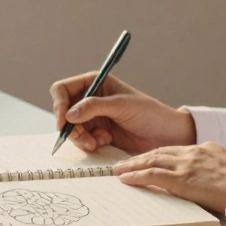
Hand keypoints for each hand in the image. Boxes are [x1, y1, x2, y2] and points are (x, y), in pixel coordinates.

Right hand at [50, 72, 195, 154]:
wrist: (166, 135)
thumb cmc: (149, 113)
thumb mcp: (120, 105)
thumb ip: (93, 107)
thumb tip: (68, 114)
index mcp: (95, 82)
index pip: (63, 89)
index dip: (59, 104)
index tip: (63, 121)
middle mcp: (90, 98)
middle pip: (64, 111)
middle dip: (71, 126)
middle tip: (84, 138)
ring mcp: (93, 116)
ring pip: (71, 128)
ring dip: (81, 137)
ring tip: (98, 142)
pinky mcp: (97, 132)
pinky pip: (81, 139)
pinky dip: (89, 143)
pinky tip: (105, 141)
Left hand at [112, 143, 225, 213]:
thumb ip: (214, 171)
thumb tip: (205, 182)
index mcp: (207, 149)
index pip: (175, 150)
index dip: (157, 155)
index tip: (147, 158)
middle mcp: (193, 152)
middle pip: (159, 152)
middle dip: (140, 158)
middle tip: (125, 163)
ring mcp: (186, 164)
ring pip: (151, 161)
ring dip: (132, 165)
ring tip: (118, 170)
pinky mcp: (181, 178)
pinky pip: (152, 175)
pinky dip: (136, 175)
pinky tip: (125, 178)